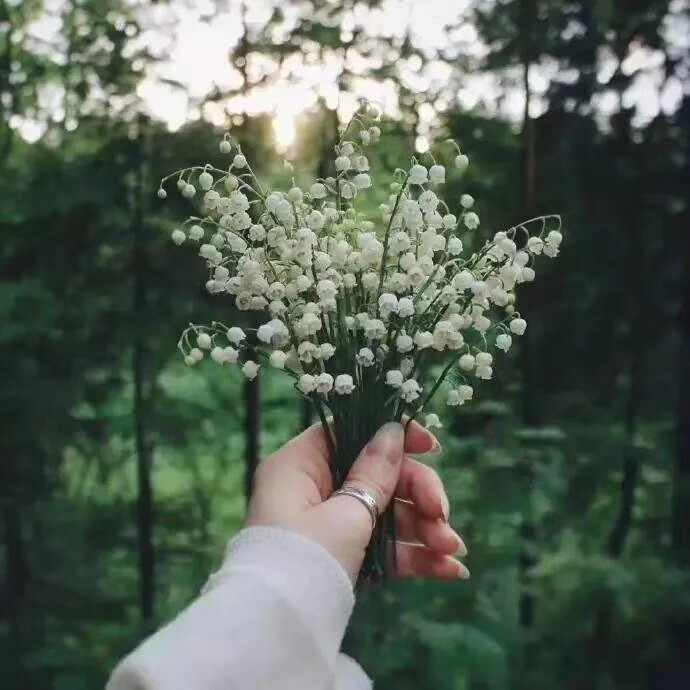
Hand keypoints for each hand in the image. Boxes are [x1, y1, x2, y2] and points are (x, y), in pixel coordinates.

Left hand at [246, 420, 468, 582]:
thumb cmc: (306, 559)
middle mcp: (313, 488)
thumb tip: (392, 431)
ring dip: (424, 528)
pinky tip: (449, 570)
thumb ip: (375, 472)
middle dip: (418, 495)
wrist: (276, 633)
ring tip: (453, 551)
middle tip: (442, 514)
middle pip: (377, 474)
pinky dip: (412, 555)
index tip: (430, 447)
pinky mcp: (343, 556)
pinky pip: (382, 546)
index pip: (350, 431)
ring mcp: (330, 524)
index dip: (391, 435)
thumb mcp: (345, 512)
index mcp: (301, 465)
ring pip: (386, 512)